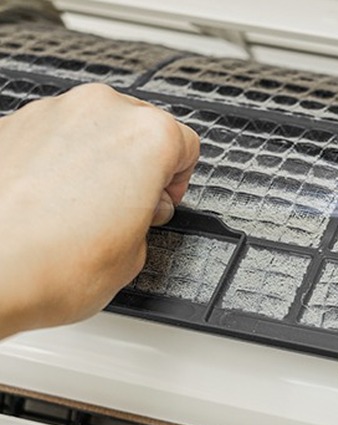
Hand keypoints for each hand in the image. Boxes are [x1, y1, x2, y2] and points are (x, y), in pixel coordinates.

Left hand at [0, 84, 198, 337]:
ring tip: (78, 211)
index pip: (185, 146)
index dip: (177, 181)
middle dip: (135, 165)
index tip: (162, 201)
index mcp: (146, 136)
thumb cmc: (49, 266)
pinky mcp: (9, 125)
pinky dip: (52, 163)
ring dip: (93, 161)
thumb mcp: (134, 257)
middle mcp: (99, 111)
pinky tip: (44, 204)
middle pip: (138, 128)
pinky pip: (48, 138)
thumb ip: (143, 219)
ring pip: (90, 129)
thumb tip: (132, 213)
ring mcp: (50, 113)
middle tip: (125, 208)